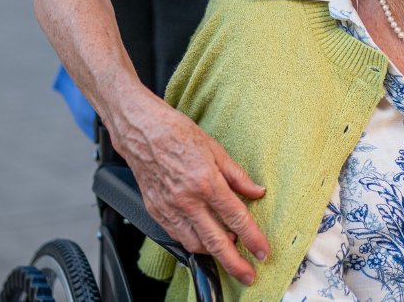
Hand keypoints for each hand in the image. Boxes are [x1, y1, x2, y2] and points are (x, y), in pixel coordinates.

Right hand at [110, 97, 268, 285]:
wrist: (142, 130)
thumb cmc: (176, 133)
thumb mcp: (216, 149)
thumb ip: (238, 176)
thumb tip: (256, 192)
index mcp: (206, 182)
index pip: (236, 218)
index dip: (252, 238)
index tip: (262, 251)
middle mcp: (187, 199)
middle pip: (215, 241)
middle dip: (233, 263)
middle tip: (247, 274)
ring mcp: (169, 208)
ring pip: (194, 244)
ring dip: (212, 252)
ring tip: (227, 249)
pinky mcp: (156, 210)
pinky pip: (176, 235)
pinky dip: (192, 241)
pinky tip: (202, 237)